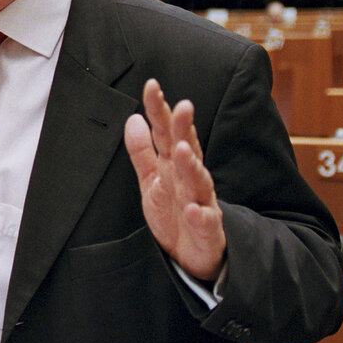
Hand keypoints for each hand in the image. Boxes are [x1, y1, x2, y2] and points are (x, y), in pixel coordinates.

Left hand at [123, 78, 225, 280]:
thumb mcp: (151, 181)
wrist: (193, 257)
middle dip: (184, 129)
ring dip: (191, 165)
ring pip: (198, 181)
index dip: (159, 109)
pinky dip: (202, 216)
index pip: (167, 132)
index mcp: (175, 165)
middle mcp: (190, 179)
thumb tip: (133, 118)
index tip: (151, 85)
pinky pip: (207, 223)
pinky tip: (195, 210)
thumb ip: (142, 151)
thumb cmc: (174, 213)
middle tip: (182, 106)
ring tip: (181, 150)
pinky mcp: (209, 231)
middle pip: (187, 149)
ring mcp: (202, 203)